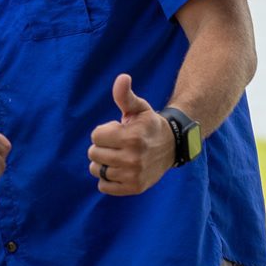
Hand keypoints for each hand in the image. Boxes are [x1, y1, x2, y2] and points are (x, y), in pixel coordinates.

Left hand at [88, 73, 174, 194]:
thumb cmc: (149, 125)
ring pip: (96, 170)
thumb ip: (125, 95)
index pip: (95, 136)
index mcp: (131, 137)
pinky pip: (104, 186)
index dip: (104, 132)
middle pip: (93, 153)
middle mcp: (132, 158)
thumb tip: (122, 78)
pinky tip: (118, 170)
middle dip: (102, 146)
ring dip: (103, 163)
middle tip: (117, 145)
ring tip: (117, 157)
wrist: (172, 146)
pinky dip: (107, 179)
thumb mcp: (139, 108)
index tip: (117, 131)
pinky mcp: (134, 188)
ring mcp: (133, 175)